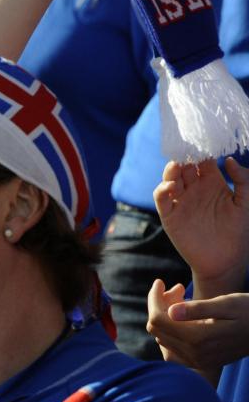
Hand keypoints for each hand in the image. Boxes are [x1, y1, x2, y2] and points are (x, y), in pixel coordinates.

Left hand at [148, 280, 248, 379]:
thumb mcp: (227, 304)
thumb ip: (198, 309)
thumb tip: (171, 312)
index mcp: (198, 338)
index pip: (157, 319)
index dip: (154, 298)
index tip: (160, 282)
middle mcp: (194, 354)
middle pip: (157, 328)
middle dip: (160, 305)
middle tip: (177, 288)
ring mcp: (197, 361)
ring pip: (162, 338)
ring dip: (165, 317)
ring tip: (182, 298)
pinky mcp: (201, 362)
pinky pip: (172, 349)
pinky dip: (171, 331)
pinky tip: (184, 317)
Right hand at [154, 158, 248, 287]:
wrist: (225, 260)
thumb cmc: (239, 232)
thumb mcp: (246, 203)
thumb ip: (243, 180)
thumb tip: (228, 159)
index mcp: (213, 183)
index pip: (202, 161)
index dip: (201, 151)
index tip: (200, 141)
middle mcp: (195, 189)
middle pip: (184, 167)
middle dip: (183, 157)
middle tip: (184, 150)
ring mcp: (181, 201)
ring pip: (170, 178)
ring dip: (171, 171)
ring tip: (176, 166)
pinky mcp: (170, 215)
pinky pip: (162, 198)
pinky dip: (162, 190)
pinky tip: (171, 187)